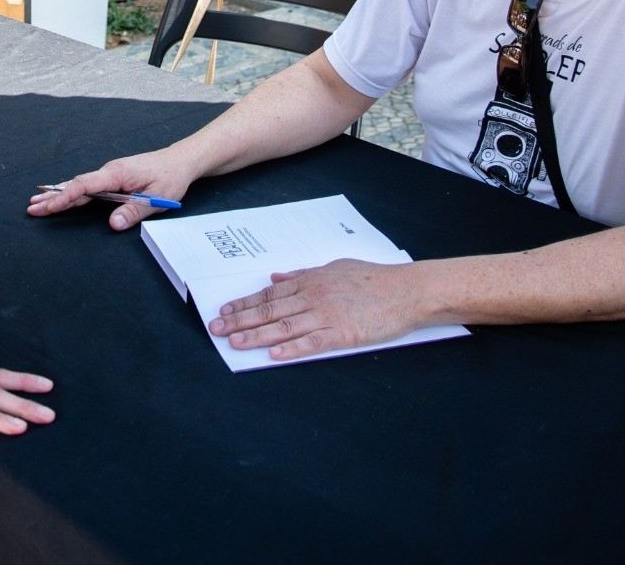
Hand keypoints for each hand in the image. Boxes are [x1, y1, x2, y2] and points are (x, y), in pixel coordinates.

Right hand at [26, 150, 194, 230]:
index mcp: (117, 173)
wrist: (180, 161)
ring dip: (58, 194)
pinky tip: (61, 196)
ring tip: (36, 202)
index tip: (49, 206)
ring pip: (79, 185)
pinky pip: (87, 185)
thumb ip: (134, 211)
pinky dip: (71, 192)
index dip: (65, 196)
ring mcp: (110, 174)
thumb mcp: (157, 198)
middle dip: (53, 197)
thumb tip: (113, 224)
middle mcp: (109, 171)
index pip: (85, 185)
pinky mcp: (113, 178)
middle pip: (76, 185)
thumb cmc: (170, 177)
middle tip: (31, 207)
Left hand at [207, 257, 422, 359]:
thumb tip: (276, 277)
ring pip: (284, 326)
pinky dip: (292, 349)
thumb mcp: (334, 268)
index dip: (244, 304)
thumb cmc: (373, 278)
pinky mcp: (344, 333)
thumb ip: (303, 274)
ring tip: (235, 343)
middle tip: (217, 329)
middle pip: (270, 309)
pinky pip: (313, 342)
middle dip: (240, 320)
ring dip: (257, 335)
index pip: (269, 294)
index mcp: (310, 281)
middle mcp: (313, 296)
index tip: (224, 311)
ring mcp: (328, 315)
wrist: (407, 290)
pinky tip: (274, 355)